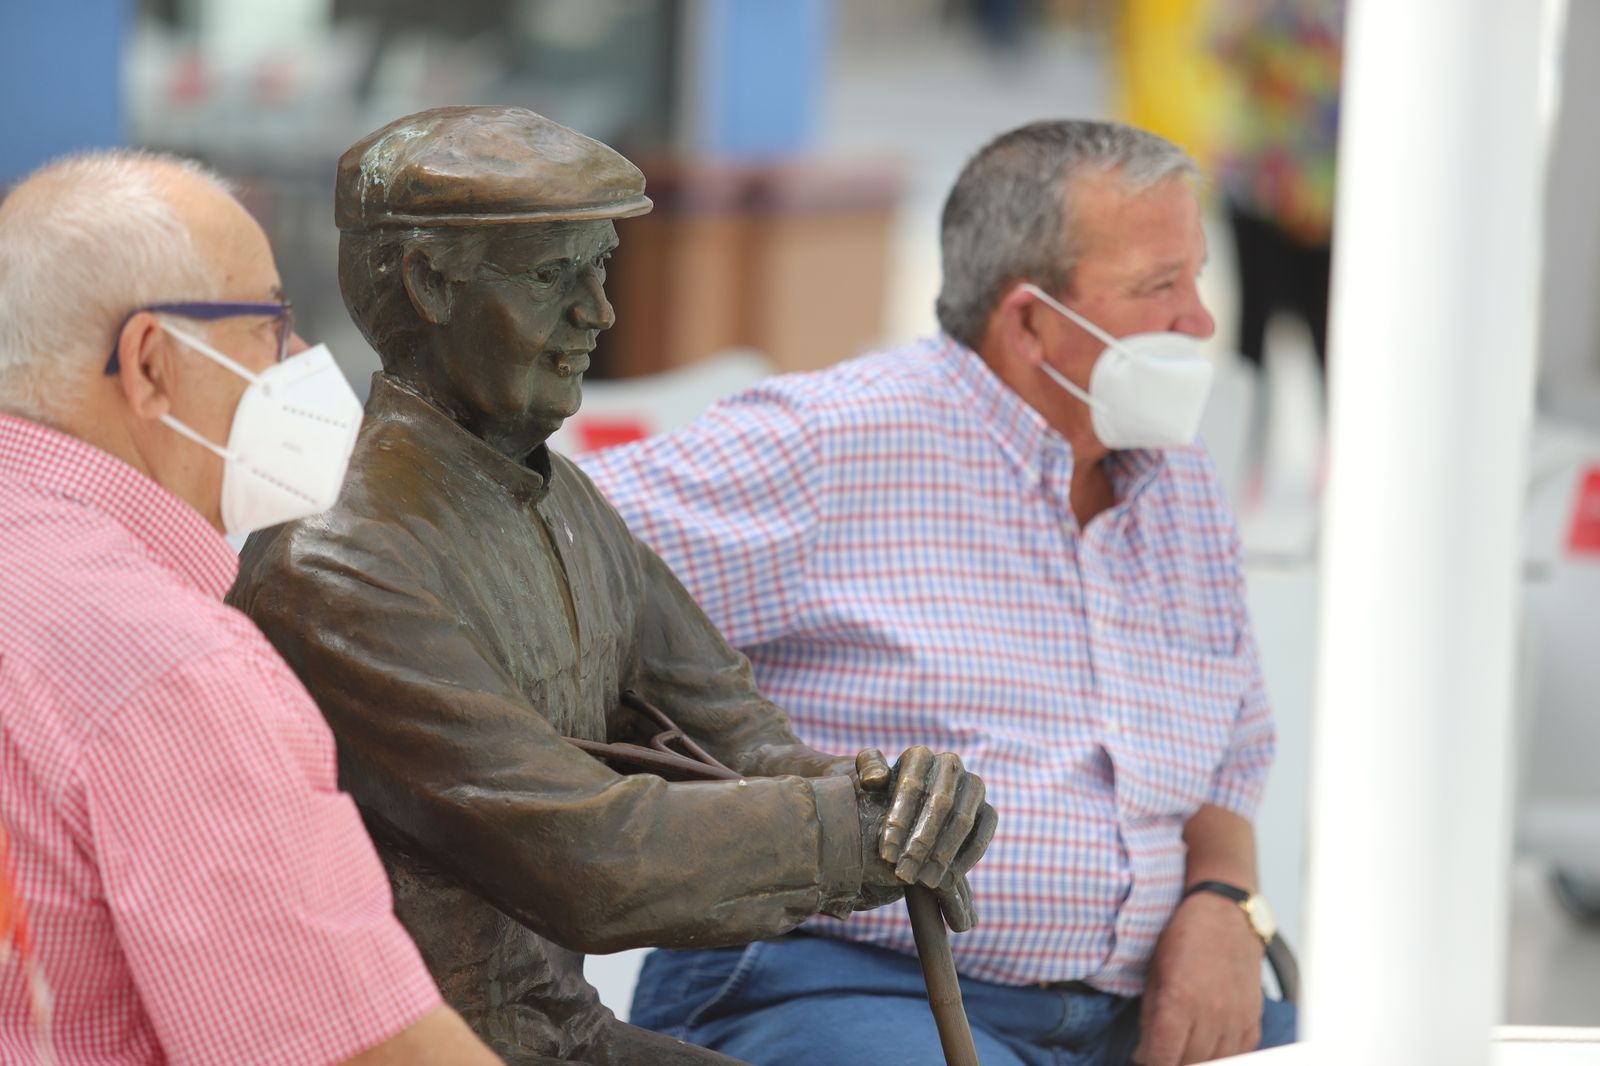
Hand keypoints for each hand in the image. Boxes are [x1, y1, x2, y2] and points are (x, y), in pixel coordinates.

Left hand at [855, 747, 995, 930]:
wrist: (906, 808)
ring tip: (923, 881)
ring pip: (962, 821)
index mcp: (920, 755)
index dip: (898, 821)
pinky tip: (947, 881)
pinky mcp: (988, 811)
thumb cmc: (881, 797)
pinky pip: (982, 835)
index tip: (886, 855)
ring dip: (942, 854)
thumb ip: (866, 769)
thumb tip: (875, 780)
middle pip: (939, 804)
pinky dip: (966, 859)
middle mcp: (951, 765)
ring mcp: (974, 787)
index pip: (911, 786)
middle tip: (904, 873)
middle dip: (920, 842)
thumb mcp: (867, 780)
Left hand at [1132, 891, 1265, 1065]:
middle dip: (1172, 1062)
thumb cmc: (1184, 936)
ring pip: (1217, 1061)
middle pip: (1190, 1063)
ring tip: (1184, 1051)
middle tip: (1163, 1052)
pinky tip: (1210, 1047)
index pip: (1164, 1055)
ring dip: (1198, 1061)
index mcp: (1180, 1000)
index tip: (1147, 1060)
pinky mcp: (1253, 1016)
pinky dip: (1226, 1055)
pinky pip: (1242, 1051)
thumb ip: (1150, 1015)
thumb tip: (1144, 1052)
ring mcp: (1235, 1016)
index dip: (1152, 1063)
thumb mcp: (1155, 971)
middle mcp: (1210, 1013)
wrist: (1224, 913)